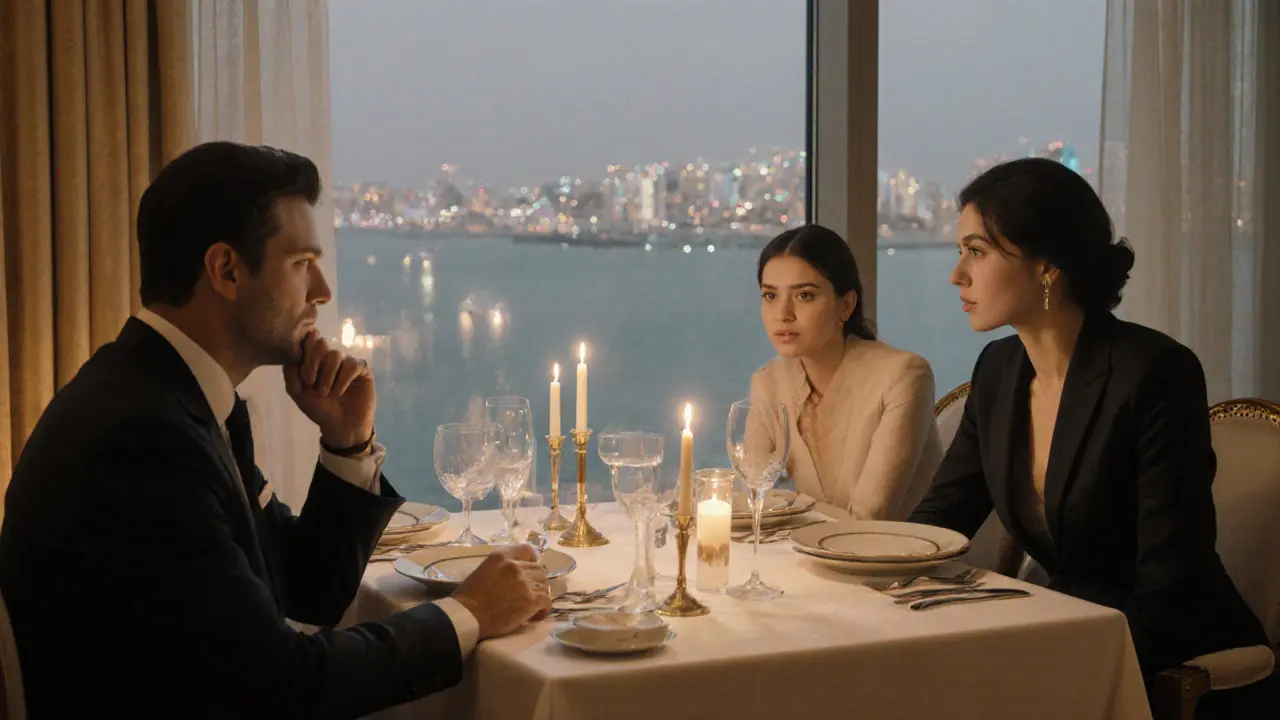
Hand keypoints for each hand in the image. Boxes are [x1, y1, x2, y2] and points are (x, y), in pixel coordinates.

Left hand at [284, 330, 375, 448]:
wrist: (340, 426)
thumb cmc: (319, 409)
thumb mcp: (297, 392)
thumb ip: (290, 372)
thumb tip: (293, 352)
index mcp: (315, 358)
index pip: (309, 340)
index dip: (305, 353)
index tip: (304, 377)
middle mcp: (331, 356)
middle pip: (322, 342)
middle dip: (314, 362)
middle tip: (311, 382)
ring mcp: (347, 361)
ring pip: (336, 354)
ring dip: (327, 376)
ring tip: (326, 393)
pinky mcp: (362, 369)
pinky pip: (352, 364)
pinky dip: (342, 380)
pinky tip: (339, 392)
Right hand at [451, 544, 551, 640]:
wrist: (467, 616)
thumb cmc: (468, 598)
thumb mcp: (483, 571)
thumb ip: (502, 568)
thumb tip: (515, 576)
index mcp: (501, 556)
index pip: (527, 550)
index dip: (532, 561)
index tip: (530, 571)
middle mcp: (515, 565)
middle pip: (538, 569)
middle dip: (535, 582)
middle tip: (529, 594)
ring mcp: (524, 582)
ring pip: (544, 585)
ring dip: (539, 595)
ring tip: (531, 607)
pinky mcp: (531, 599)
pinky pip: (547, 601)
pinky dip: (543, 609)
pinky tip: (534, 616)